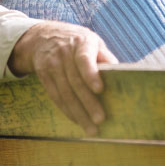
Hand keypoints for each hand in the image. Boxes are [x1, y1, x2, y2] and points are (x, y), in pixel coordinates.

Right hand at [10, 21, 117, 135]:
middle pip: (75, 81)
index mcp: (81, 42)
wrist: (43, 37)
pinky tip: (77, 120)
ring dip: (78, 113)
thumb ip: (105, 57)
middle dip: (88, 103)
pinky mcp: (43, 75)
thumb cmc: (78, 42)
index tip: (100, 90)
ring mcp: (52, 65)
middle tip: (100, 120)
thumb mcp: (93, 41)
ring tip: (91, 128)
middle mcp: (64, 53)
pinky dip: (66, 110)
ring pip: (65, 93)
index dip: (91, 74)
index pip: (84, 59)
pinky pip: (55, 96)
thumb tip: (120, 73)